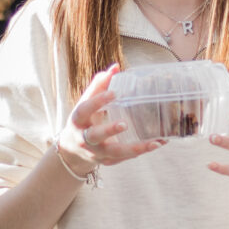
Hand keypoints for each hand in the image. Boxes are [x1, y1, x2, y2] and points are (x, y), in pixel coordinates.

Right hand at [56, 65, 163, 179]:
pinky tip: (157, 144)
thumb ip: (100, 85)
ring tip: (154, 142)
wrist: (72, 150)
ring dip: (135, 148)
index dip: (98, 101)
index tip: (114, 92)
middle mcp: (84, 138)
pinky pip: (124, 158)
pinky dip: (140, 151)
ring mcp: (95, 152)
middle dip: (109, 130)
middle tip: (124, 124)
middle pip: (95, 135)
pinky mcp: (106, 161)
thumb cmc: (84, 120)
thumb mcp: (86, 102)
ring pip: (115, 152)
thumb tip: (116, 67)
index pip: (85, 109)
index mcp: (78, 119)